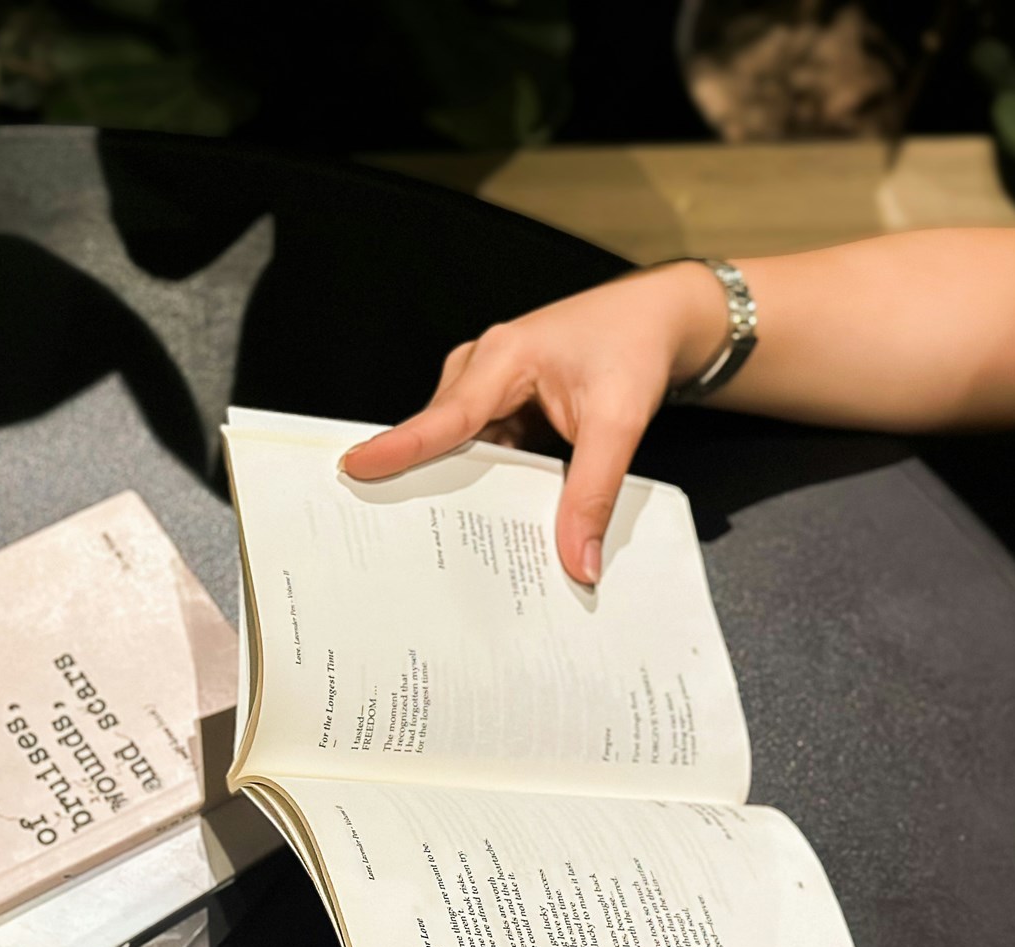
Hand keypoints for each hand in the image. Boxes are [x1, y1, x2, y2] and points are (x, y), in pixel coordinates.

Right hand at [337, 262, 728, 582]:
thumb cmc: (634, 349)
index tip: (356, 467)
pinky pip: (477, 451)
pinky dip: (482, 481)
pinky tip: (491, 514)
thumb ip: (595, 492)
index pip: (444, 416)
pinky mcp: (498, 406)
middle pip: (439, 437)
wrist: (658, 318)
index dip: (399, 447)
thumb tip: (578, 561)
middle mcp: (482, 368)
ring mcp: (486, 387)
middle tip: (393, 532)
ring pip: (456, 448)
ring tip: (445, 535)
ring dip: (457, 487)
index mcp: (503, 359)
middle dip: (421, 482)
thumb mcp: (621, 422)